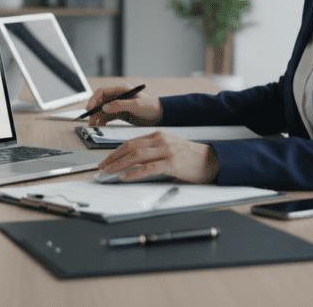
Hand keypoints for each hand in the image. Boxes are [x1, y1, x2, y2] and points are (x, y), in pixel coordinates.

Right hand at [86, 84, 162, 126]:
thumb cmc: (151, 107)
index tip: (89, 109)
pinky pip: (108, 117)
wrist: (161, 116)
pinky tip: (102, 127)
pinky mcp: (120, 114)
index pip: (102, 92)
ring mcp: (119, 105)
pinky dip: (103, 121)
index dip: (93, 100)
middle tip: (91, 122)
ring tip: (95, 126)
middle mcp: (118, 96)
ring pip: (102, 111)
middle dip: (94, 111)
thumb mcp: (136, 105)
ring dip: (97, 118)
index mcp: (121, 90)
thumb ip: (120, 105)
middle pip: (100, 102)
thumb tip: (104, 108)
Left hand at [97, 131, 219, 183]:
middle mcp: (161, 140)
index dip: (115, 151)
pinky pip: (148, 168)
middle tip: (101, 167)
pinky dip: (134, 172)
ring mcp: (167, 151)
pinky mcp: (172, 163)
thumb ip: (152, 150)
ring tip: (108, 172)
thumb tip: (131, 161)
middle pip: (130, 147)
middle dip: (112, 158)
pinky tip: (125, 177)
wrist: (211, 160)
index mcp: (158, 135)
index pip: (131, 141)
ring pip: (136, 155)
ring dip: (119, 164)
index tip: (105, 160)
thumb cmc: (189, 157)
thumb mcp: (168, 147)